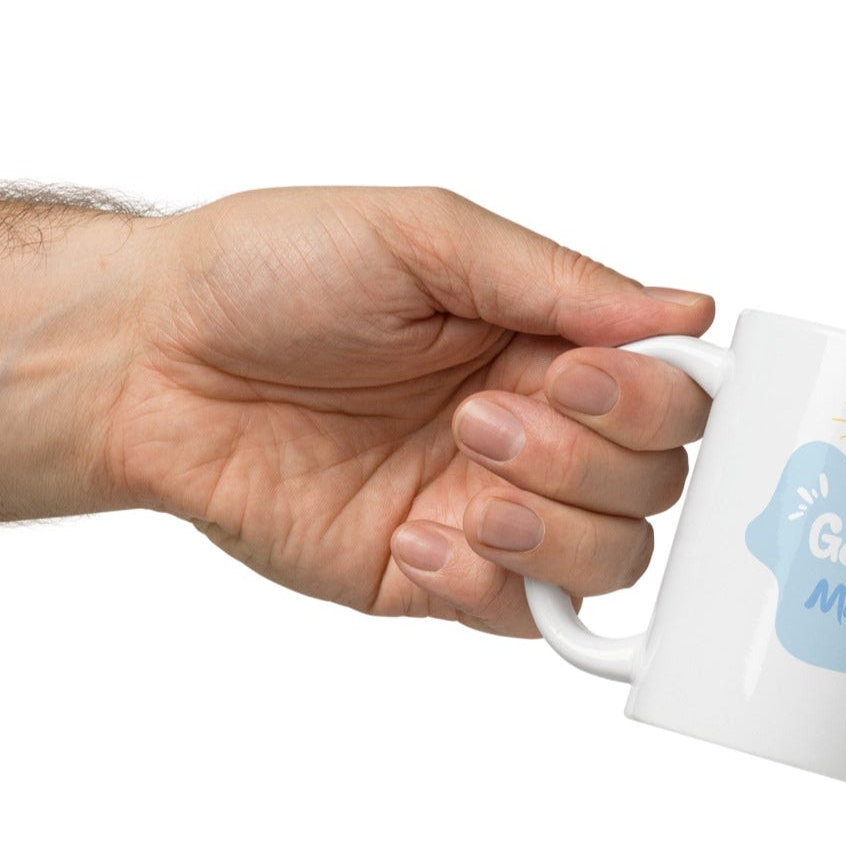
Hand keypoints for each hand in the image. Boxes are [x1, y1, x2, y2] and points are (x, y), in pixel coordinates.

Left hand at [98, 187, 715, 633]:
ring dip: (549, 528)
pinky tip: (415, 536)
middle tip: (480, 418)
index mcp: (550, 342)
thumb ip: (561, 280)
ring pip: (612, 560)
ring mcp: (495, 508)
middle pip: (656, 485)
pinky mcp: (439, 576)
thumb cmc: (267, 273)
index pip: (674, 395)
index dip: (652, 401)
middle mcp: (540, 430)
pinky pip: (523, 618)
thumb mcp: (424, 236)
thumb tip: (686, 309)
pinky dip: (487, 586)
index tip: (581, 375)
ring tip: (459, 481)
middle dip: (584, 459)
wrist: (149, 360)